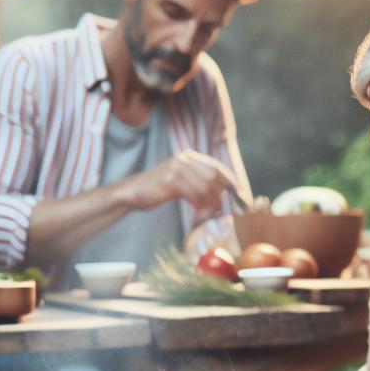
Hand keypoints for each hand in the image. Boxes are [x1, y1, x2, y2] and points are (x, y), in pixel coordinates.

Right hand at [122, 150, 241, 216]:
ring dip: (210, 203)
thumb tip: (222, 194)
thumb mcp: (180, 180)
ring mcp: (177, 168)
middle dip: (220, 194)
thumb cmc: (158, 190)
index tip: (237, 195)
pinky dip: (199, 206)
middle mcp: (185, 159)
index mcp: (189, 156)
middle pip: (214, 176)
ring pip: (205, 187)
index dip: (229, 181)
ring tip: (208, 214)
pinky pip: (194, 194)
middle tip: (219, 209)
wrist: (132, 192)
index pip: (217, 167)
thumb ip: (198, 182)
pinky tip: (198, 214)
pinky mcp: (170, 181)